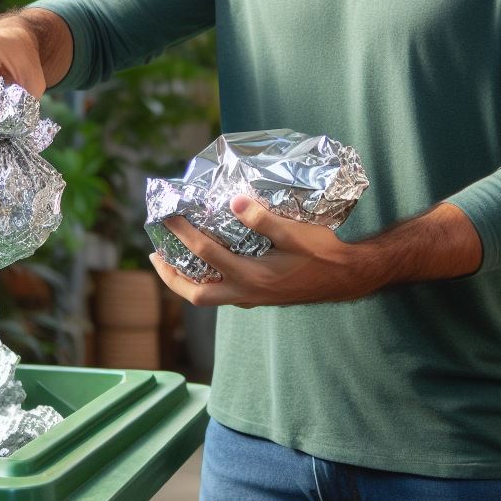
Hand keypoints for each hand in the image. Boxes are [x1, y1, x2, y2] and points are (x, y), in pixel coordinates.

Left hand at [150, 195, 370, 307]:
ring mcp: (251, 299)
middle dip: (169, 275)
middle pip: (195, 294)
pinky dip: (204, 282)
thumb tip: (234, 201)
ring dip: (183, 282)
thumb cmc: (322, 253)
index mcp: (252, 276)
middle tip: (155, 253)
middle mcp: (246, 293)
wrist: (344, 278)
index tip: (168, 216)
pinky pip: (220, 295)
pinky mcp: (258, 298)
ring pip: (206, 298)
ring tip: (169, 262)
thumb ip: (264, 219)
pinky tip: (204, 267)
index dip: (182, 234)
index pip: (205, 254)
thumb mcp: (296, 233)